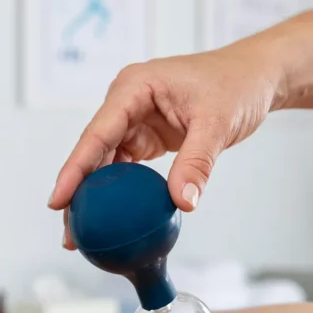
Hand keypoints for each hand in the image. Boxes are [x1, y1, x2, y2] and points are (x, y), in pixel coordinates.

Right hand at [47, 44, 284, 249]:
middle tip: (70, 233)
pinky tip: (111, 218)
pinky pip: (125, 168)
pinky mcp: (147, 136)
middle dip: (78, 192)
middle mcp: (127, 101)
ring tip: (83, 234)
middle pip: (93, 151)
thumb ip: (198, 162)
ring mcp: (135, 119)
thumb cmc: (236, 85)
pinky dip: (118, 193)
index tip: (58, 200)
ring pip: (105, 163)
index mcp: (134, 87)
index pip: (97, 132)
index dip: (75, 168)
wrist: (255, 77)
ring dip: (95, 197)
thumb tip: (182, 202)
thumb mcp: (218, 122)